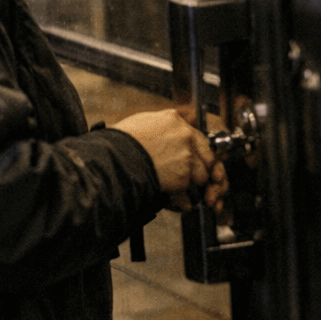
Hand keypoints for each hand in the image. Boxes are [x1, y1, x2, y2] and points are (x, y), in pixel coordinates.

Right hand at [111, 109, 227, 211]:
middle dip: (199, 168)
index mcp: (173, 119)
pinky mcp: (183, 176)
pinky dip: (182, 199)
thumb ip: (158, 128)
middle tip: (191, 176)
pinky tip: (176, 200)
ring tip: (180, 190)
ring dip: (191, 184)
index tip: (191, 157)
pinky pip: (188, 191)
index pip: (195, 135)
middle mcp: (184, 135)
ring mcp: (186, 155)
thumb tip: (161, 134)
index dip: (193, 150)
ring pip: (201, 174)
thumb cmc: (119, 141)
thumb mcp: (140, 123)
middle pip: (205, 155)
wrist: (115, 157)